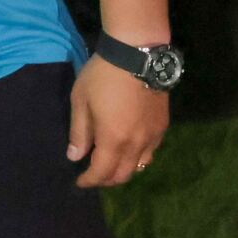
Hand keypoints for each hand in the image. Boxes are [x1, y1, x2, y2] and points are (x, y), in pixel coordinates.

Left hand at [67, 56, 167, 186]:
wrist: (138, 55)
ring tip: (110, 163)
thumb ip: (79, 132)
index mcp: (114, 139)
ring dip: (123, 170)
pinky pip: (151, 152)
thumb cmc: (103, 75)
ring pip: (139, 166)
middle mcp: (137, 144)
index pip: (102, 172)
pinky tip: (128, 148)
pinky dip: (137, 157)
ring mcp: (153, 136)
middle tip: (93, 175)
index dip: (89, 180)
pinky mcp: (163, 126)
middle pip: (123, 174)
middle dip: (106, 179)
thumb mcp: (81, 100)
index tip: (79, 182)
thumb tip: (74, 157)